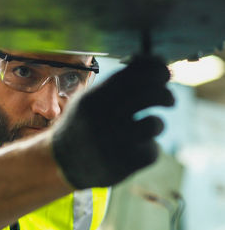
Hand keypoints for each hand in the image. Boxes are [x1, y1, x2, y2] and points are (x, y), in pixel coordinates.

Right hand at [52, 55, 173, 188]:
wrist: (60, 163)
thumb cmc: (80, 126)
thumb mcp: (86, 100)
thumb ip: (114, 84)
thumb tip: (153, 64)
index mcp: (94, 99)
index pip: (135, 74)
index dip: (156, 70)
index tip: (163, 74)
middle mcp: (103, 119)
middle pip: (151, 95)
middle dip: (166, 95)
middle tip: (169, 100)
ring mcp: (113, 143)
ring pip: (154, 124)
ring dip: (156, 124)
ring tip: (149, 127)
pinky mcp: (123, 165)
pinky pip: (152, 151)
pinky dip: (148, 149)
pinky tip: (135, 150)